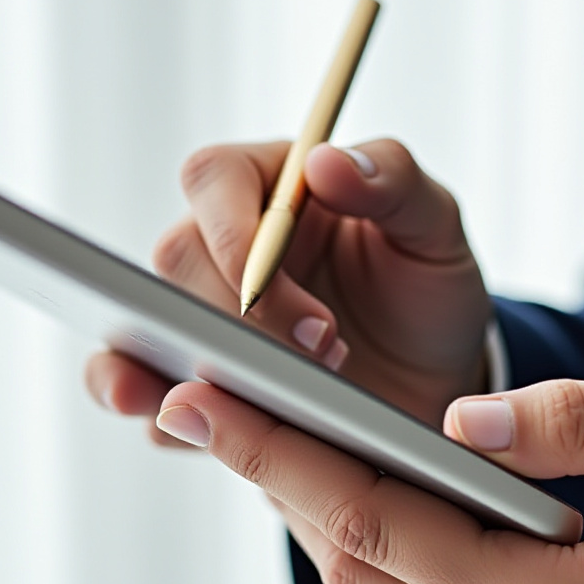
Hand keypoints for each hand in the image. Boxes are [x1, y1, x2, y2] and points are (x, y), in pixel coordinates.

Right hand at [84, 138, 492, 441]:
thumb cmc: (427, 287)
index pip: (215, 179)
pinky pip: (148, 384)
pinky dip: (149, 402)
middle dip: (236, 313)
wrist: (436, 378)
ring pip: (148, 321)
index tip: (272, 286)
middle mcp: (224, 244)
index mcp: (272, 185)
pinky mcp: (201, 379)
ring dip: (171, 358)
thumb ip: (394, 180)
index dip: (232, 232)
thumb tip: (325, 162)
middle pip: (178, 260)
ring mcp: (205, 314)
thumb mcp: (435, 226)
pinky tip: (176, 421)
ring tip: (206, 391)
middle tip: (320, 354)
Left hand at [149, 374, 583, 583]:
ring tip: (260, 425)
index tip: (205, 396)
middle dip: (277, 481)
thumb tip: (459, 418)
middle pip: (365, 571)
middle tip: (201, 396)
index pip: (382, 525)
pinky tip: (359, 475)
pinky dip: (389, 539)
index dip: (282, 458)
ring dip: (325, 510)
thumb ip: (573, 419)